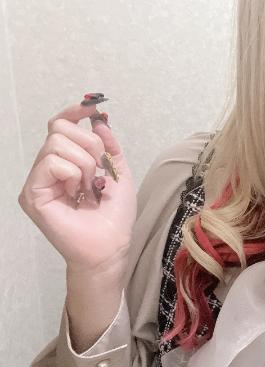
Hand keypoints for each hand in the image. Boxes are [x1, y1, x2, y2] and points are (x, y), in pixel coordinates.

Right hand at [18, 95, 136, 273]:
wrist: (111, 246)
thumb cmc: (115, 216)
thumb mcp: (119, 173)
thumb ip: (109, 147)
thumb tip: (99, 120)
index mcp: (66, 162)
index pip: (60, 126)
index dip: (74, 113)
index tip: (93, 109)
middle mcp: (47, 168)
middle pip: (59, 129)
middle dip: (88, 145)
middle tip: (97, 172)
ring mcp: (37, 181)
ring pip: (56, 144)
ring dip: (84, 164)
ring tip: (88, 188)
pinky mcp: (32, 193)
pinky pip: (52, 163)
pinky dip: (73, 173)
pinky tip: (77, 192)